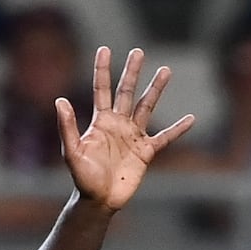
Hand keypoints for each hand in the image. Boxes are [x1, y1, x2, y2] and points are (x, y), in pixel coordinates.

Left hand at [55, 47, 194, 211]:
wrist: (99, 200)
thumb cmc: (82, 177)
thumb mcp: (71, 152)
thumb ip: (67, 127)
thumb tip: (59, 100)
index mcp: (100, 122)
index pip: (101, 89)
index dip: (102, 69)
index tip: (105, 49)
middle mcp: (117, 124)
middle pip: (127, 92)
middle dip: (132, 72)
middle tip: (139, 51)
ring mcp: (133, 136)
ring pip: (148, 107)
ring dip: (157, 90)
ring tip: (166, 70)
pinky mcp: (147, 152)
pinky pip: (165, 137)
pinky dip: (178, 129)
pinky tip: (190, 119)